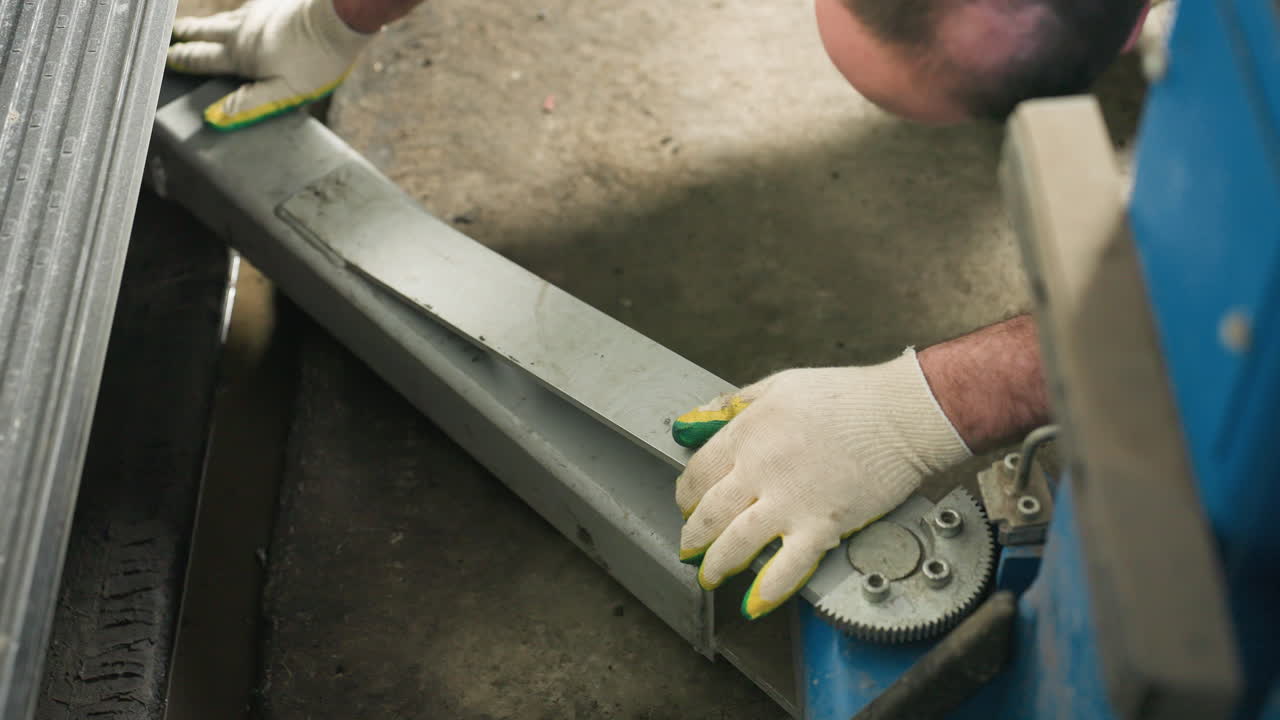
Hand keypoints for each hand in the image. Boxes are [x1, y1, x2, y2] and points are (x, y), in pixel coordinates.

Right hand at [167, 0, 372, 129]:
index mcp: (241, 56)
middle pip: (204, 32)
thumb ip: (251, 102)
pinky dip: (229, 13)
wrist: (338, 18)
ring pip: (220, 18)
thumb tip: (216, 115)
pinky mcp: (271, 2)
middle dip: (185, 36)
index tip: (165, 59)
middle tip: (170, 37)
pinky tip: (233, 14)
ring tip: (191, 26)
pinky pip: (242, 7)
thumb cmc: (317, 60)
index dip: (182, 61)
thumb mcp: (286, 91)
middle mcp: (240, 31)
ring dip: (203, 24)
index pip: (202, 60)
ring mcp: (255, 12)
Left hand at [671, 349, 969, 618]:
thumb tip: (690, 421)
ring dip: (718, 564)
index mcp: (748, 434)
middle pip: (710, 513)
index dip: (687, 495)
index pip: (699, 473)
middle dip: (694, 535)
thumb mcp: (778, 385)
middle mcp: (761, 470)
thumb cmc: (848, 396)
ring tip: (711, 576)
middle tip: (691, 548)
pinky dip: (768, 589)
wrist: (902, 414)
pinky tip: (754, 603)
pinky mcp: (822, 525)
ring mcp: (790, 501)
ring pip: (737, 543)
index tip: (688, 505)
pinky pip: (788, 565)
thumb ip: (731, 405)